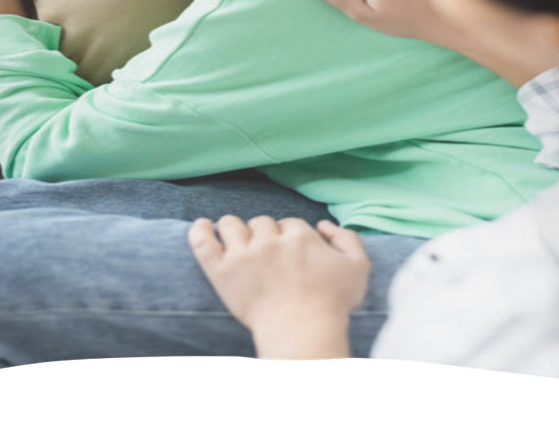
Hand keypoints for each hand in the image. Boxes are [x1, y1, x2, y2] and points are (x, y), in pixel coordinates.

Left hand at [188, 215, 370, 358]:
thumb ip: (348, 238)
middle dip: (266, 236)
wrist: (302, 335)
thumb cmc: (332, 304)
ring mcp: (243, 254)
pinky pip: (202, 240)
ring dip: (236, 232)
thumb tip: (324, 225)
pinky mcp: (221, 271)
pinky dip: (199, 230)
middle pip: (261, 222)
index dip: (291, 239)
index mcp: (299, 234)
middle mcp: (269, 239)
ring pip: (231, 224)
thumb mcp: (358, 267)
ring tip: (240, 248)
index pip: (290, 223)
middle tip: (271, 261)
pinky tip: (202, 226)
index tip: (293, 259)